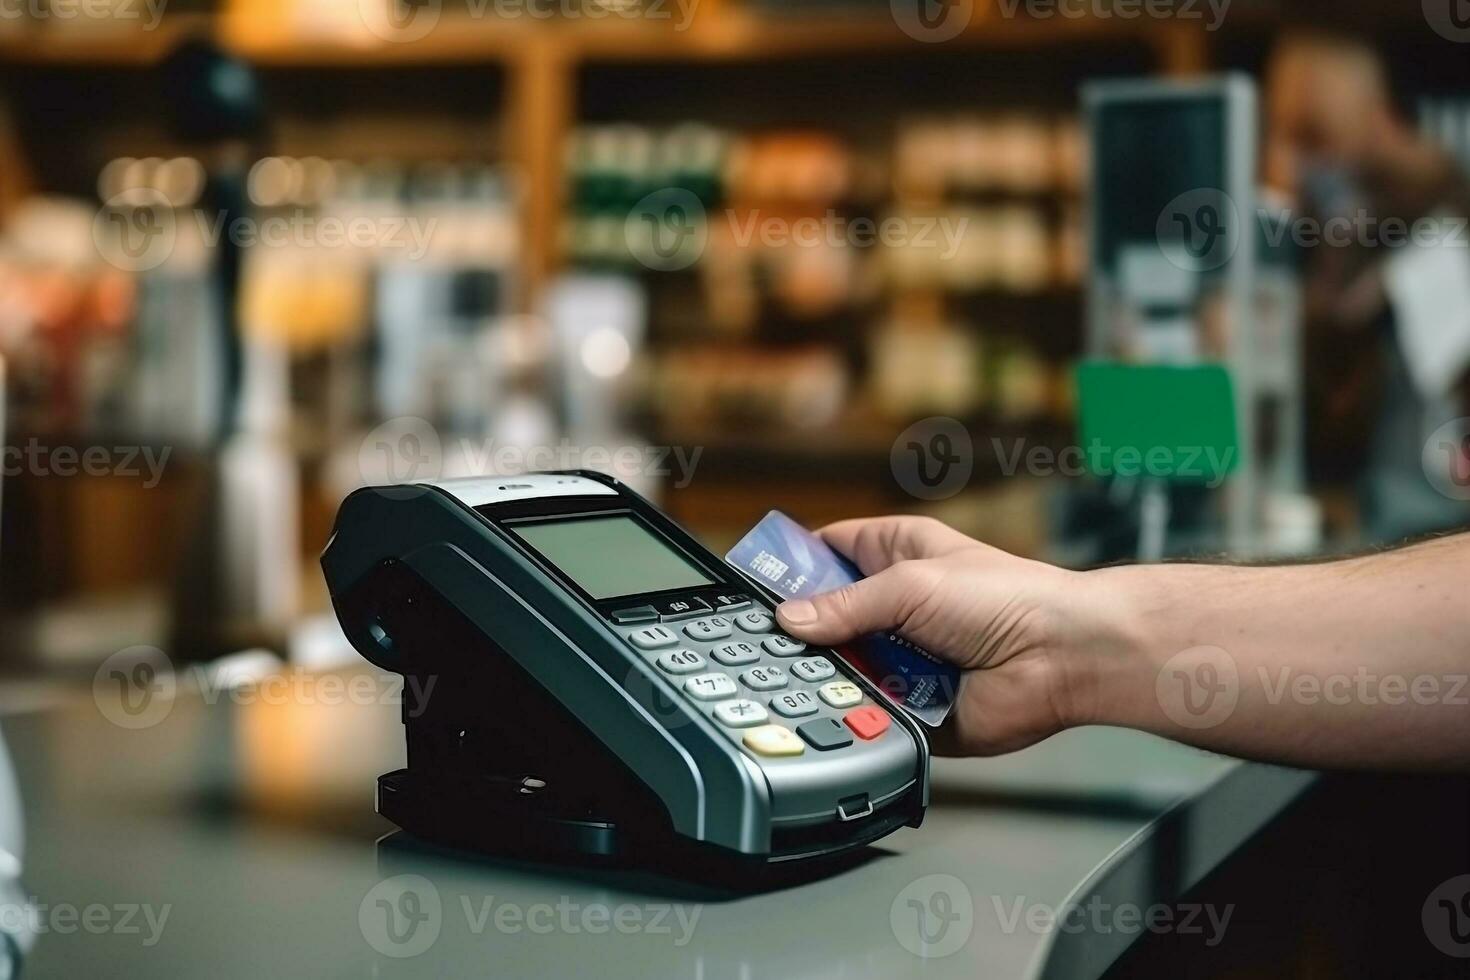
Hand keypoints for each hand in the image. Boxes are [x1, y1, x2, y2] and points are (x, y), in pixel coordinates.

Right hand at [774, 516, 1122, 756]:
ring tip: (812, 678)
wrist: (1062, 658)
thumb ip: (846, 604)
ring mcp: (905, 657)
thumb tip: (791, 617)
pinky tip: (853, 709)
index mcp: (898, 555)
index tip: (752, 584)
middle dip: (804, 633)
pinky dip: (863, 714)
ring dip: (834, 675)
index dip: (791, 565)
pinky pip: (872, 713)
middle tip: (769, 643)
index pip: (827, 552)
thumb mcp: (913, 584)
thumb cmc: (1010, 599)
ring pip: (845, 668)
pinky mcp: (915, 706)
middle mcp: (898, 606)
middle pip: (828, 618)